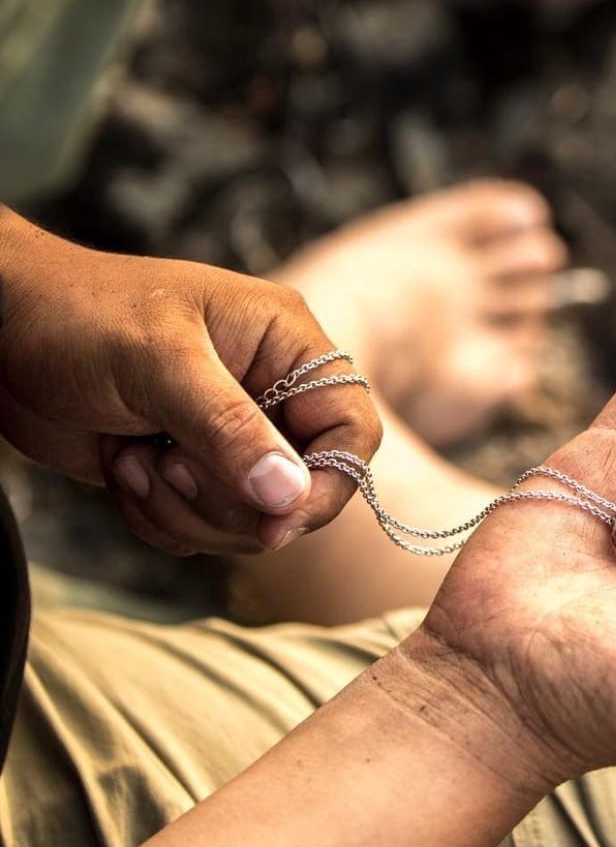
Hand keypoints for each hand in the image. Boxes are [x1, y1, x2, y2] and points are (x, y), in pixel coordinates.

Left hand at [0, 209, 381, 554]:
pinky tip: (122, 466)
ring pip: (250, 519)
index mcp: (286, 344)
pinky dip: (158, 519)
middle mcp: (270, 391)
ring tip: (135, 459)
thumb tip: (289, 496)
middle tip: (168, 467)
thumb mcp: (158, 364)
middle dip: (229, 501)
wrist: (1, 331)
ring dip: (184, 512)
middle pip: (301, 489)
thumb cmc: (80, 316)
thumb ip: (228, 430)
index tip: (276, 520)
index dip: (327, 483)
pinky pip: (203, 529)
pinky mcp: (189, 469)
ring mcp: (230, 435)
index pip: (351, 429)